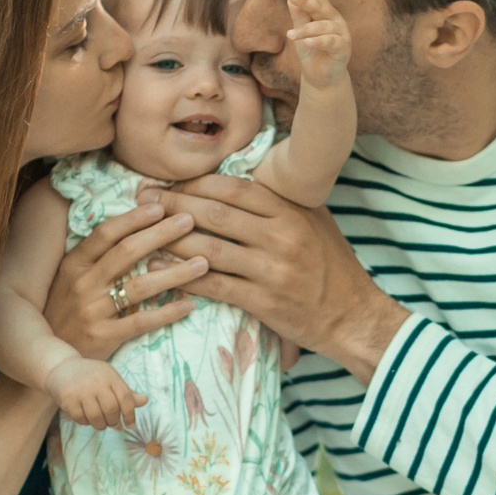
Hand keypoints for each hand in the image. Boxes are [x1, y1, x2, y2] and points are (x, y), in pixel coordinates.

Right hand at [45, 203, 206, 361]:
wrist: (51, 355)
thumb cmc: (68, 310)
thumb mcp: (71, 278)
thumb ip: (97, 257)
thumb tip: (133, 228)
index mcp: (74, 264)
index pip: (106, 233)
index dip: (134, 219)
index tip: (161, 207)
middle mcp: (82, 283)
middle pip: (127, 252)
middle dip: (161, 234)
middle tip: (189, 222)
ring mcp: (93, 311)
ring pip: (140, 286)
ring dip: (175, 273)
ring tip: (202, 264)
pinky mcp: (104, 336)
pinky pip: (142, 321)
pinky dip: (168, 312)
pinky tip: (189, 304)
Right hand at [48, 358, 141, 428]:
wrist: (61, 367)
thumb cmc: (91, 376)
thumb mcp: (109, 379)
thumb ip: (126, 392)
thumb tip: (145, 401)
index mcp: (109, 375)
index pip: (125, 397)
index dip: (130, 414)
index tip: (130, 425)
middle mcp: (96, 381)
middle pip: (112, 410)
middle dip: (113, 421)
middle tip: (111, 423)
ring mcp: (81, 390)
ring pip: (96, 418)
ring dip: (100, 425)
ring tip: (99, 422)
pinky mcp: (67, 399)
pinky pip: (81, 419)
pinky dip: (86, 422)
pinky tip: (85, 416)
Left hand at [155, 176, 405, 380]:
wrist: (353, 315)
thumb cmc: (332, 266)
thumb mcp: (314, 221)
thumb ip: (279, 201)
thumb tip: (240, 178)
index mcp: (290, 211)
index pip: (233, 188)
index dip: (195, 183)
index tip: (167, 181)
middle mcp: (280, 236)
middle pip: (214, 213)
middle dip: (173, 204)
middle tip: (142, 199)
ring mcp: (271, 270)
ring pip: (209, 248)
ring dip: (171, 239)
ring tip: (143, 232)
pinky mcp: (264, 302)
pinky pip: (214, 285)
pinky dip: (183, 275)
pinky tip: (160, 268)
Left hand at [288, 0, 350, 91]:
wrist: (320, 77)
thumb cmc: (310, 52)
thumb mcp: (301, 33)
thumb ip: (298, 16)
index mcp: (325, 14)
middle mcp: (335, 20)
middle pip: (321, 7)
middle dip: (307, 1)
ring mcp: (341, 33)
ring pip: (322, 27)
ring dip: (305, 30)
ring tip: (290, 35)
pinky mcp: (343, 48)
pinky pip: (330, 41)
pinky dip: (318, 41)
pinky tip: (307, 42)